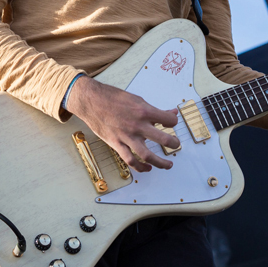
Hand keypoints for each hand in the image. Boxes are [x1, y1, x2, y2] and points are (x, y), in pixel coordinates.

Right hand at [65, 76, 180, 172]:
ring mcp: (127, 136)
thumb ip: (154, 110)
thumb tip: (171, 113)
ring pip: (147, 155)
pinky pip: (130, 160)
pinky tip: (147, 168)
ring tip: (168, 164)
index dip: (173, 122)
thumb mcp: (137, 99)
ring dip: (160, 162)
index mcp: (144, 111)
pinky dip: (140, 167)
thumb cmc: (113, 98)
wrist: (91, 101)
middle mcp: (137, 125)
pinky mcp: (116, 144)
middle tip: (176, 145)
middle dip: (173, 144)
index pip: (168, 120)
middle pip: (162, 139)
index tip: (172, 124)